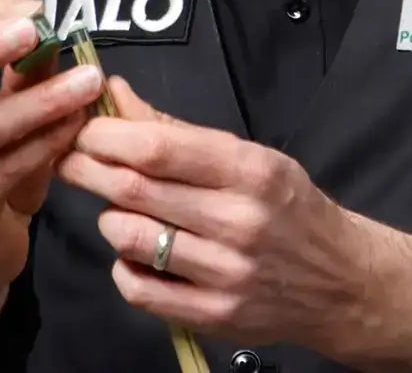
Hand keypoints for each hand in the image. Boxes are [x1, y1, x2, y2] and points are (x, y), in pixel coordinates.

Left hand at [54, 75, 368, 350]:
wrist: (340, 280)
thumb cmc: (288, 208)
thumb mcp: (249, 156)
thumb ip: (177, 129)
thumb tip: (115, 95)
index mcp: (250, 171)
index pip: (158, 148)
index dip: (106, 135)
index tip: (84, 129)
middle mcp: (239, 222)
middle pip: (134, 189)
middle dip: (88, 169)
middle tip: (71, 160)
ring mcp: (226, 273)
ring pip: (130, 237)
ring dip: (108, 218)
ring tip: (120, 210)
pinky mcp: (214, 315)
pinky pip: (138, 289)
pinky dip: (124, 265)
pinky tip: (138, 253)